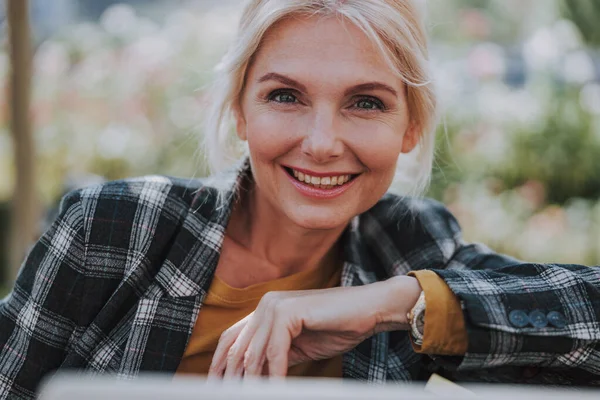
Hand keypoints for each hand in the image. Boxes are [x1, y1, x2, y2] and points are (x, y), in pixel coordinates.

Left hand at [207, 275, 421, 378]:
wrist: (368, 309)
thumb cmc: (337, 327)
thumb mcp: (297, 347)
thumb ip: (274, 357)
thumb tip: (253, 379)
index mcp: (265, 310)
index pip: (231, 339)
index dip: (219, 365)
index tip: (216, 388)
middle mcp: (265, 305)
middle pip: (236, 347)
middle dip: (232, 378)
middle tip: (229, 397)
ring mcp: (275, 305)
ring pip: (254, 353)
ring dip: (254, 382)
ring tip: (252, 397)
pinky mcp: (289, 311)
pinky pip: (275, 352)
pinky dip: (274, 375)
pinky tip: (277, 389)